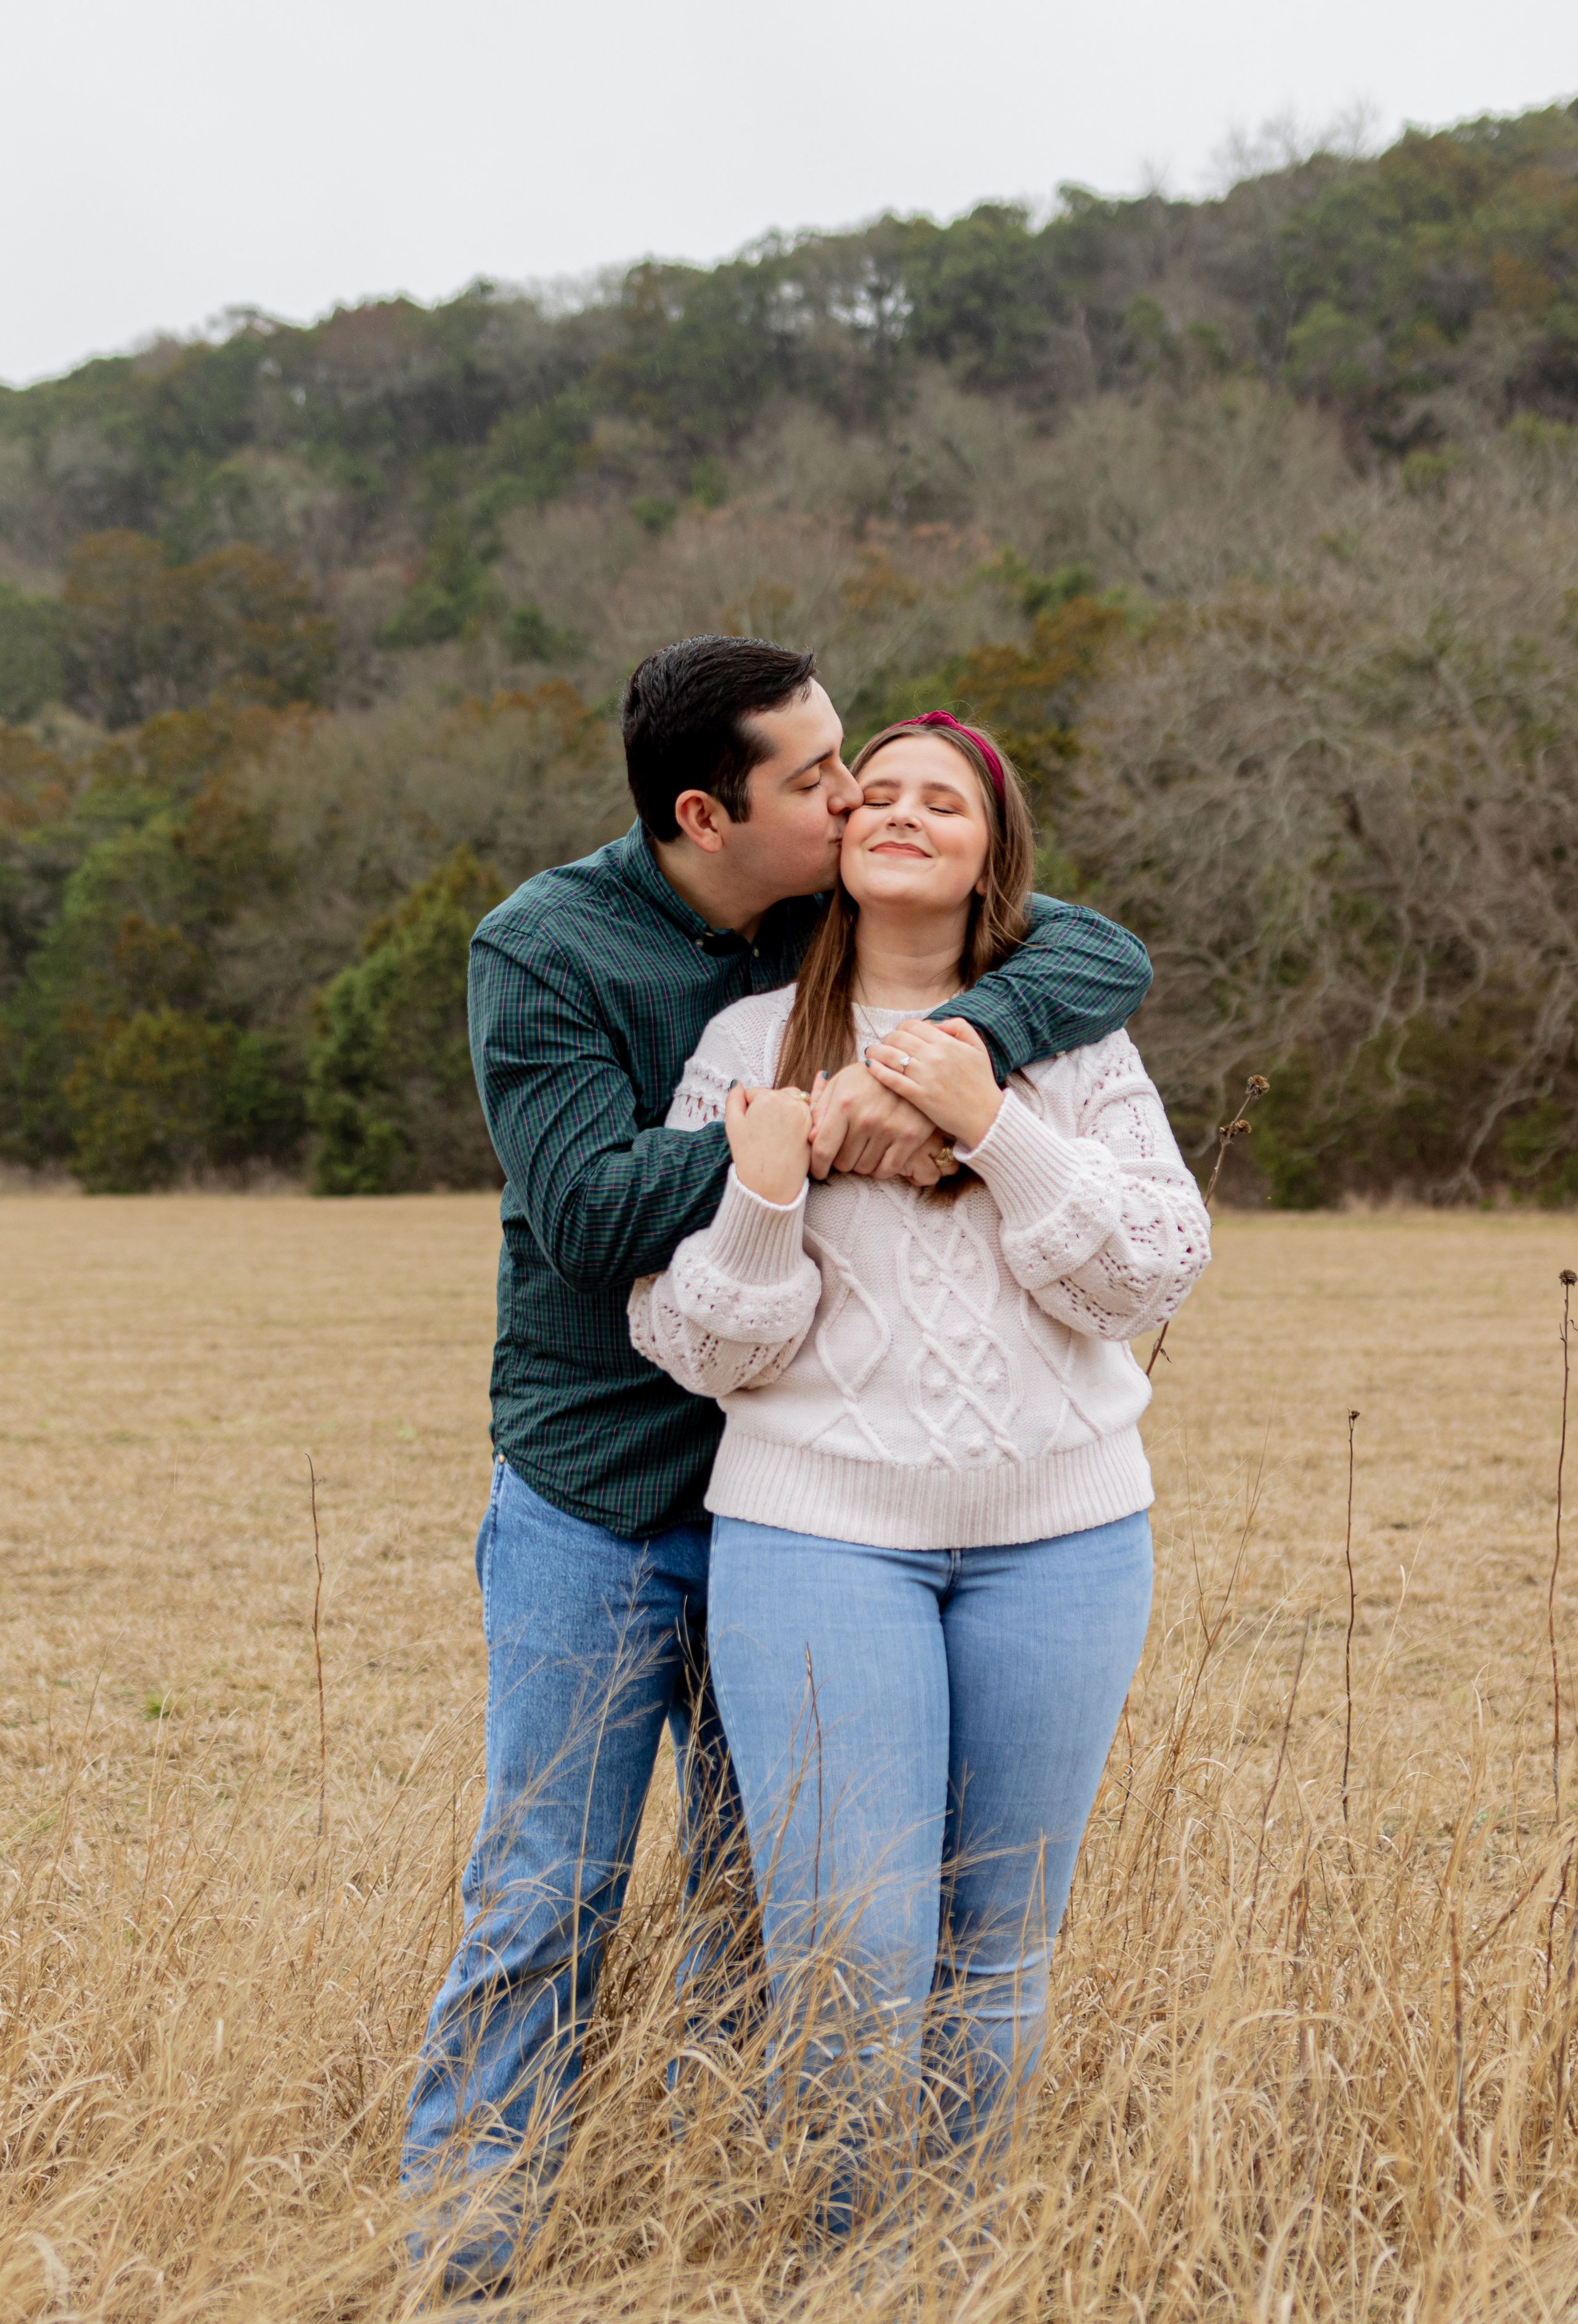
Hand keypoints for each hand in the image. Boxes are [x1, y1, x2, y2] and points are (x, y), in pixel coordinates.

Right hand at [724, 1083, 812, 1203]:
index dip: (749, 1108)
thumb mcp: (732, 1125)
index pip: (755, 1093)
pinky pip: (807, 1112)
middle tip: (763, 1129)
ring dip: (786, 1108)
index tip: (750, 1125)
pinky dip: (800, 1116)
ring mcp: (805, 1112)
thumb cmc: (751, 1156)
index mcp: (768, 1097)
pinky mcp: (815, 1125)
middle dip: (769, 1106)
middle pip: (776, 1094)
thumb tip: (738, 1085)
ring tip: (777, 1132)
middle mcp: (789, 1100)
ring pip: (793, 1100)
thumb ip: (733, 1099)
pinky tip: (791, 1131)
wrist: (772, 1183)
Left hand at [807, 1062, 941, 1182]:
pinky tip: (879, 1155)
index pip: (823, 1149)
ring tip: (865, 1147)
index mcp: (844, 1103)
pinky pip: (887, 1170)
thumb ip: (821, 1109)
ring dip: (861, 1163)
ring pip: (864, 1168)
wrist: (911, 1069)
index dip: (817, 1166)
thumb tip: (810, 1139)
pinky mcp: (910, 1136)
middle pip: (843, 1163)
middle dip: (841, 1159)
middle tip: (848, 1148)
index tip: (818, 1171)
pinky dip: (880, 1168)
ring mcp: (889, 1128)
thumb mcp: (840, 1083)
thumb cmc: (868, 1077)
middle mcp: (866, 1118)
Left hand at [862, 1018, 1002, 1148]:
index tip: (899, 1035)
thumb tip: (935, 1022)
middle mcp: (934, 1056)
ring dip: (877, 1051)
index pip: (913, 1025)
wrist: (986, 1116)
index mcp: (947, 1043)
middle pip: (898, 1038)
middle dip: (887, 1038)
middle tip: (884, 1044)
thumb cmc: (981, 1082)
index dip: (902, 1028)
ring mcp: (925, 1077)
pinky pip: (891, 1079)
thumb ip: (959, 1027)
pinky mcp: (918, 1096)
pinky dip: (877, 1070)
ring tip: (872, 1053)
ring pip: (891, 1056)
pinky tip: (870, 1066)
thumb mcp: (978, 1047)